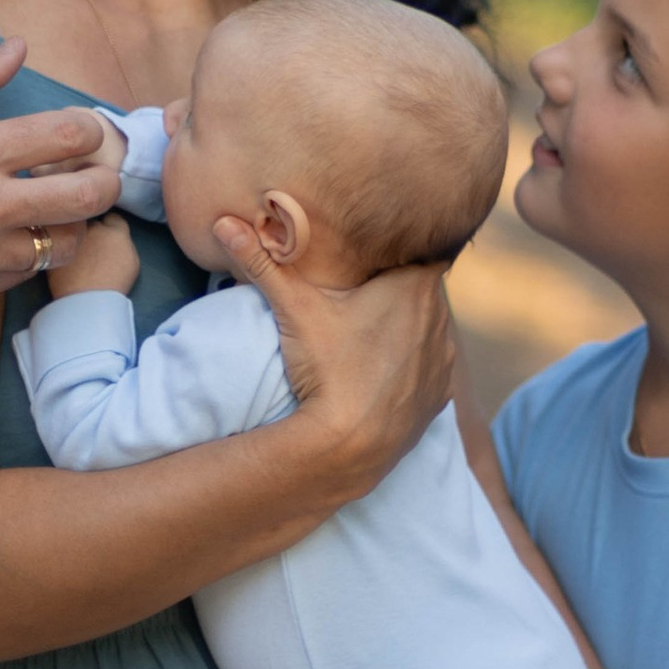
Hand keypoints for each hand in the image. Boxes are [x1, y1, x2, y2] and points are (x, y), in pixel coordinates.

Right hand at [0, 42, 124, 313]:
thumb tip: (18, 47)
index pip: (70, 135)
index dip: (90, 128)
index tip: (82, 130)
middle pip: (89, 194)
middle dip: (104, 175)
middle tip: (95, 169)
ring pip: (70, 241)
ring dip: (76, 220)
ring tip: (61, 203)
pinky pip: (32, 272)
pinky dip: (39, 250)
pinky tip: (24, 231)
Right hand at [210, 232, 452, 495]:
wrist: (352, 444)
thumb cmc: (327, 368)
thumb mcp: (295, 308)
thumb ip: (264, 264)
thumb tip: (224, 224)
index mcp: (416, 285)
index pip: (420, 247)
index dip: (398, 246)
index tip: (372, 253)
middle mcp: (441, 318)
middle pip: (422, 286)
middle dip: (397, 286)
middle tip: (360, 290)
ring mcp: (444, 359)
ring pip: (430, 326)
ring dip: (409, 325)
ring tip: (371, 331)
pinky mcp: (440, 394)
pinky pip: (431, 366)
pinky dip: (413, 363)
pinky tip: (385, 368)